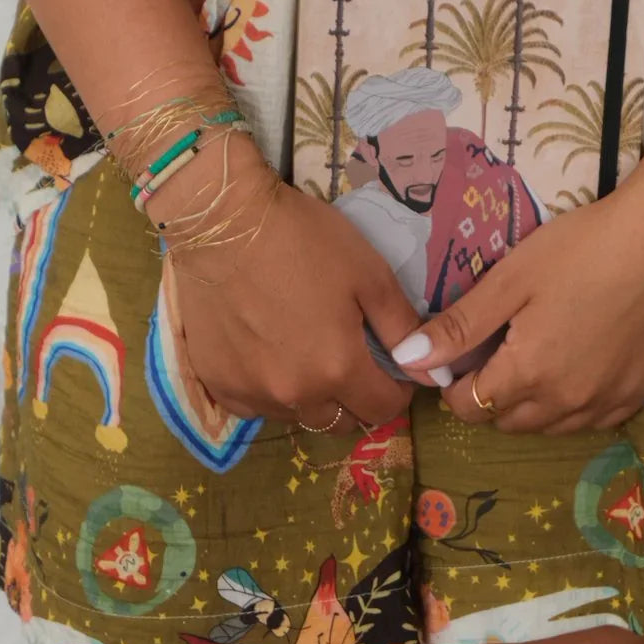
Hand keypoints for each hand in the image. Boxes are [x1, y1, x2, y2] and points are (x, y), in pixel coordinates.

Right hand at [147, 133, 423, 429]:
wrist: (221, 222)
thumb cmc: (302, 239)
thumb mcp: (368, 273)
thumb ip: (401, 325)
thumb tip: (425, 363)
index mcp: (338, 368)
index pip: (384, 409)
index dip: (397, 390)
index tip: (392, 365)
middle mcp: (295, 394)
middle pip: (341, 421)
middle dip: (355, 397)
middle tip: (350, 356)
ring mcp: (252, 393)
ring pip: (297, 415)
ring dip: (312, 396)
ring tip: (306, 352)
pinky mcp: (218, 384)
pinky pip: (256, 407)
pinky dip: (270, 392)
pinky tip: (268, 356)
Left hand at [389, 171, 643, 434]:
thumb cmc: (581, 249)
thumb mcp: (510, 280)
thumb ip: (459, 327)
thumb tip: (406, 361)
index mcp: (529, 374)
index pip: (469, 406)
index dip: (452, 384)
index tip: (457, 352)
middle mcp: (567, 403)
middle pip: (506, 422)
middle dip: (487, 396)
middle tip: (491, 348)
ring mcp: (608, 403)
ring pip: (549, 426)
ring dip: (528, 405)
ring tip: (530, 355)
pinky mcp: (639, 394)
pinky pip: (591, 420)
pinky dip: (571, 405)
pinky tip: (573, 365)